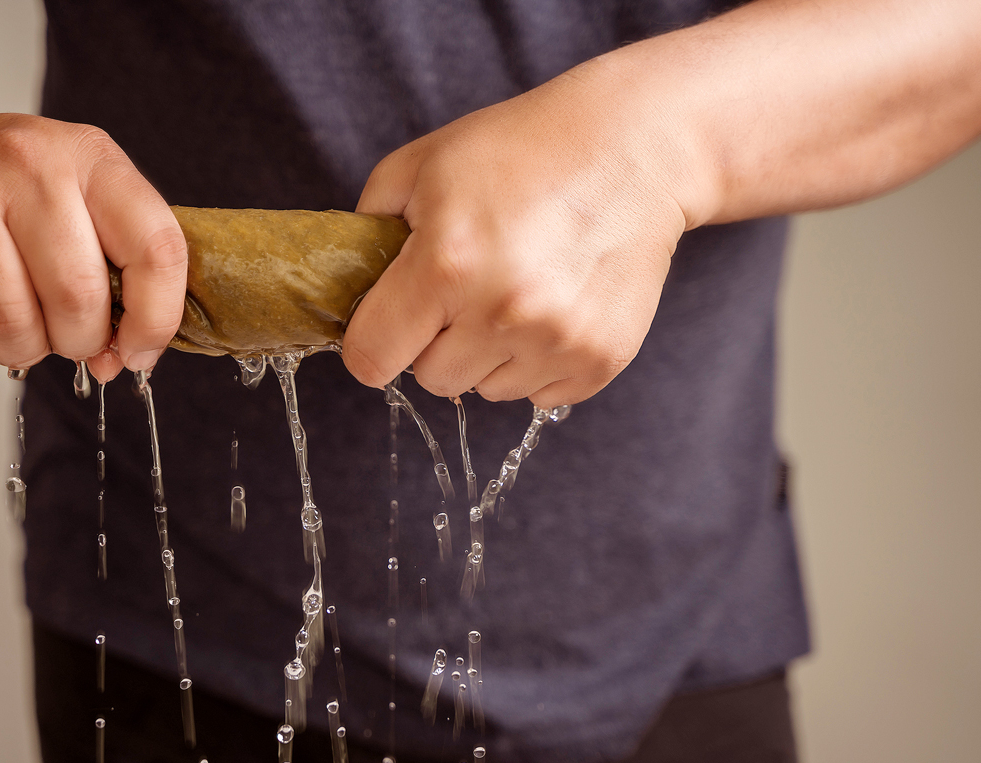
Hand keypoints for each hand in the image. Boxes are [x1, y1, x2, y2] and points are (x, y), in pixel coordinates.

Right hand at [0, 111, 186, 382]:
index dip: (156, 319)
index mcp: (90, 158)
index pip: (155, 250)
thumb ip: (119, 271)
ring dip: (20, 349)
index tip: (138, 349)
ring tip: (15, 325)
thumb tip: (122, 359)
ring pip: (10, 323)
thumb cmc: (9, 186)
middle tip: (64, 333)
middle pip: (77, 298)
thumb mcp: (83, 198)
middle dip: (79, 341)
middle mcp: (25, 164)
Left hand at [344, 67, 695, 407]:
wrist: (634, 148)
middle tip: (462, 290)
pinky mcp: (600, 359)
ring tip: (513, 291)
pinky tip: (550, 307)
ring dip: (486, 354)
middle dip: (434, 342)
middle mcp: (502, 312)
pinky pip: (539, 395)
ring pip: (485, 391)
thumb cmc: (520, 150)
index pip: (371, 359)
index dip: (369, 344)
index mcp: (446, 265)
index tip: (385, 325)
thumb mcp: (420, 166)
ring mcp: (557, 341)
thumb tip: (346, 291)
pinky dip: (535, 362)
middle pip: (430, 380)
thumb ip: (366, 232)